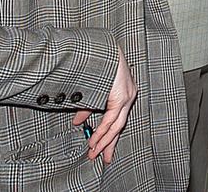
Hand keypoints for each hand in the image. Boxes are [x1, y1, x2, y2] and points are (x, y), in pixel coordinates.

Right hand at [73, 46, 135, 162]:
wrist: (101, 49)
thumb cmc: (97, 64)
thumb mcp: (91, 89)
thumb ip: (87, 106)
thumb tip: (78, 122)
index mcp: (124, 92)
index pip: (117, 119)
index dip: (109, 135)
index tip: (103, 148)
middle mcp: (129, 96)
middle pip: (119, 126)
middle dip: (108, 143)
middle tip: (100, 157)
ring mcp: (127, 97)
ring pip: (116, 126)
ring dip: (103, 141)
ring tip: (94, 153)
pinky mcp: (122, 98)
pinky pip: (111, 120)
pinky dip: (102, 132)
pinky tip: (94, 141)